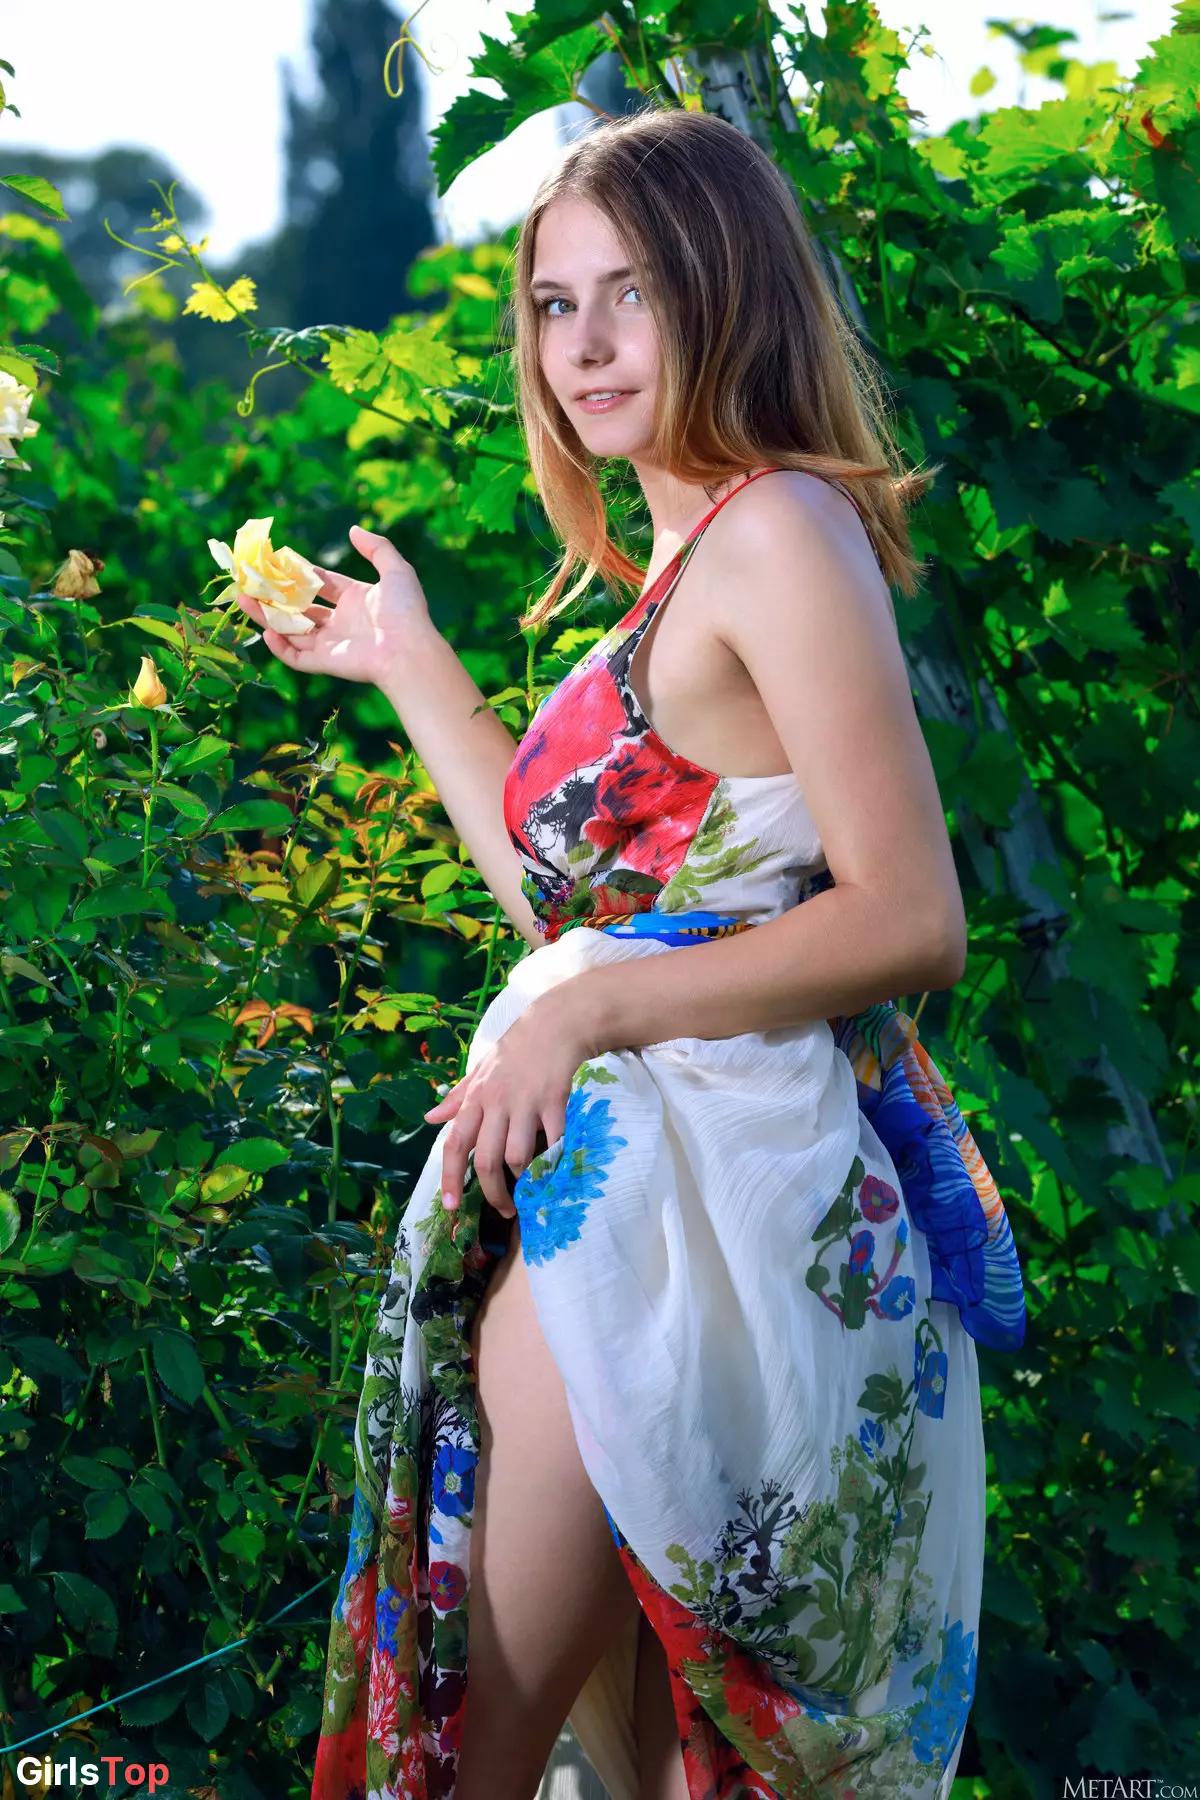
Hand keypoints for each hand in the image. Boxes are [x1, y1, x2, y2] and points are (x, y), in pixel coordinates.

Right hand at [233, 524, 434, 685]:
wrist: (410, 650)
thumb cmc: (405, 611)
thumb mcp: (396, 570)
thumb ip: (377, 548)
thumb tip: (353, 529)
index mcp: (356, 600)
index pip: (321, 584)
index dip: (298, 573)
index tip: (274, 561)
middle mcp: (341, 622)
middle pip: (300, 607)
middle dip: (274, 596)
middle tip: (250, 581)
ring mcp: (332, 644)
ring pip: (291, 630)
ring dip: (265, 617)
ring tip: (242, 599)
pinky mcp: (326, 663)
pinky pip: (296, 657)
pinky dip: (279, 646)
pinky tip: (265, 630)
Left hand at [423, 996, 592, 1217]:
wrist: (554, 1025)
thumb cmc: (514, 1050)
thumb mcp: (479, 1071)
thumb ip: (457, 1098)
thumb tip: (430, 1118)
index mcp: (475, 1099)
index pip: (454, 1143)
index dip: (449, 1177)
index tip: (450, 1205)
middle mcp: (496, 1103)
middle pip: (486, 1159)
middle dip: (493, 1192)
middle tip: (504, 1209)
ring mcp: (525, 1103)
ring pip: (517, 1155)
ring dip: (524, 1179)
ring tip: (530, 1187)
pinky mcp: (554, 1101)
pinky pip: (552, 1140)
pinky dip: (553, 1159)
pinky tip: (556, 1168)